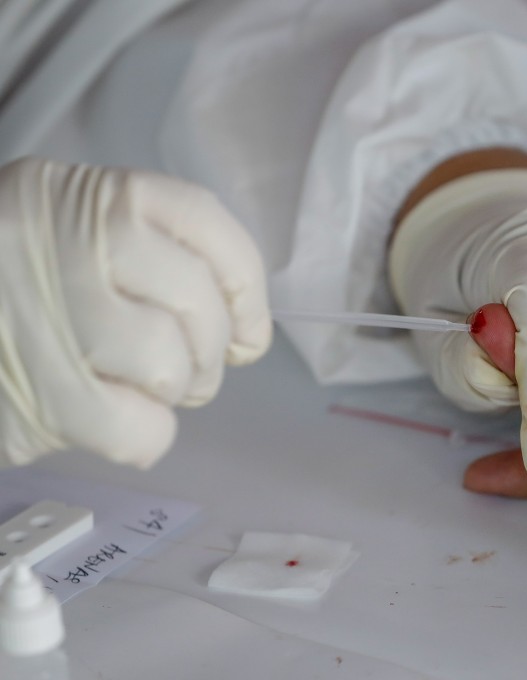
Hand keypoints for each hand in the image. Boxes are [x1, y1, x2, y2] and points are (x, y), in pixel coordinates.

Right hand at [0, 158, 270, 467]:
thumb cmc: (5, 289)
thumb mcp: (62, 231)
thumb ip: (146, 253)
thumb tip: (240, 323)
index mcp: (83, 197)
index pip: (203, 221)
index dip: (245, 284)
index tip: (247, 326)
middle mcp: (67, 245)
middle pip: (198, 304)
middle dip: (207, 352)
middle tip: (182, 367)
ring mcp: (49, 320)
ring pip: (172, 365)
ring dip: (171, 392)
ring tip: (135, 387)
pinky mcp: (37, 398)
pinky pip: (140, 427)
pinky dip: (142, 435)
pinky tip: (111, 421)